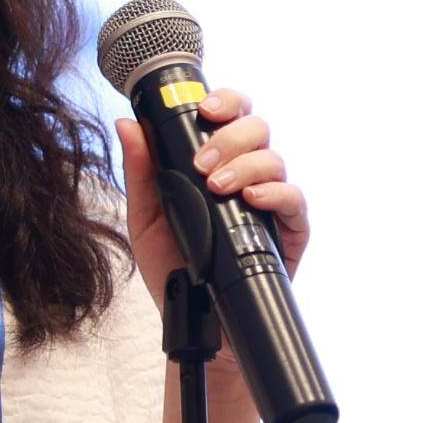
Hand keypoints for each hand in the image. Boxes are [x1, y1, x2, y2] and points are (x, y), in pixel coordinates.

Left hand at [116, 83, 309, 306]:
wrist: (195, 322)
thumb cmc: (173, 268)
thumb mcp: (146, 218)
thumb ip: (141, 171)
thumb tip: (127, 124)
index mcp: (217, 162)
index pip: (231, 115)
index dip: (225, 101)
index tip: (205, 109)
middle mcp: (247, 174)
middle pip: (256, 128)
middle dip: (229, 137)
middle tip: (202, 165)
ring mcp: (271, 201)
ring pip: (274, 160)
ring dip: (245, 166)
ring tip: (217, 188)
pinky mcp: (290, 230)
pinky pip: (294, 199)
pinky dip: (275, 194)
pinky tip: (252, 200)